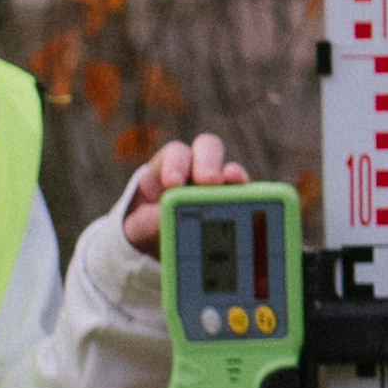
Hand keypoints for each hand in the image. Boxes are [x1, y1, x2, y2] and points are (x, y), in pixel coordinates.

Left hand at [110, 131, 241, 289]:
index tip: (173, 184)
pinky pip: (245, 195)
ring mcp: (218, 184)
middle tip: (208, 181)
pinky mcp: (233, 202)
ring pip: (231, 169)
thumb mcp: (136, 227)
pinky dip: (248, 198)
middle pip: (207, 147)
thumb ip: (146, 223)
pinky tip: (251, 208)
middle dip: (208, 162)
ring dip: (234, 176)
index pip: (175, 153)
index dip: (176, 164)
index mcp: (167, 168)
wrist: (156, 240)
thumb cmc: (146, 226)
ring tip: (234, 187)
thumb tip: (163, 219)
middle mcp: (195, 168)